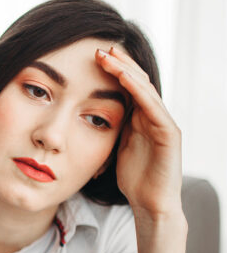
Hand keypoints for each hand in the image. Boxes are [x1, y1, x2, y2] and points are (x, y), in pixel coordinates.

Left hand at [95, 46, 182, 218]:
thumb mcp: (113, 147)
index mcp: (139, 118)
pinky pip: (154, 107)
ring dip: (128, 72)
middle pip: (137, 82)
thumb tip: (82, 117)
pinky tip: (126, 79)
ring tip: (111, 57)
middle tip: (101, 48)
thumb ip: (107, 129)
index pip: (127, 87)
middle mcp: (153, 116)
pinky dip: (140, 91)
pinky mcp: (170, 133)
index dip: (112, 71)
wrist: (151, 204)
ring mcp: (163, 123)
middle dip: (119, 64)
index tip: (92, 56)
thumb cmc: (132, 179)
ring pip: (145, 89)